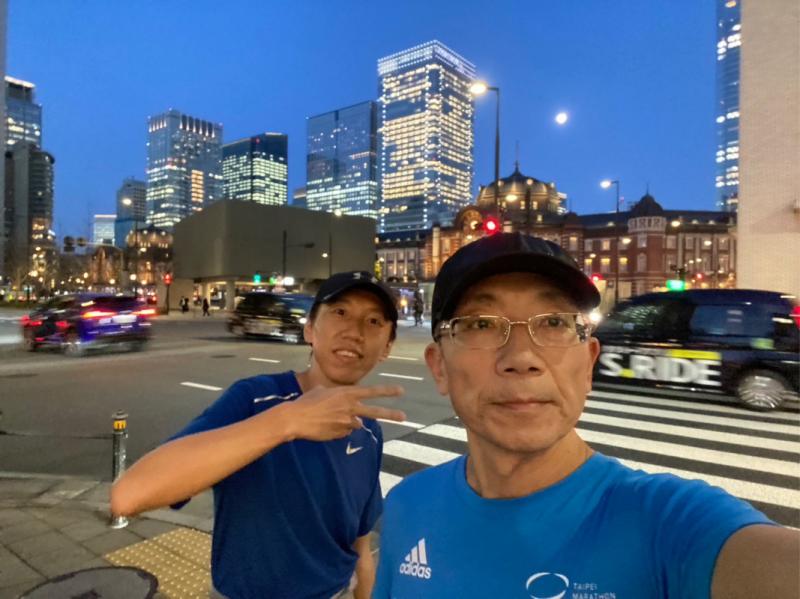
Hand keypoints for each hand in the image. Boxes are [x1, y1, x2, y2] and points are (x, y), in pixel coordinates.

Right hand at [277, 385, 405, 441]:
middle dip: (390, 413)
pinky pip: (344, 432)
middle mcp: (350, 407)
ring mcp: (346, 422)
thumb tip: (339, 399)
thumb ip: (335, 394)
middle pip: (375, 411)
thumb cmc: (306, 402)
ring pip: (354, 424)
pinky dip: (338, 430)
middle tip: (404, 417)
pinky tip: (325, 426)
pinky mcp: (341, 434)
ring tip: (328, 418)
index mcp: (346, 393)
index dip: (386, 391)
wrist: (295, 418)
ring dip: (347, 422)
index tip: (400, 391)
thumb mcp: (321, 390)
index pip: (371, 391)